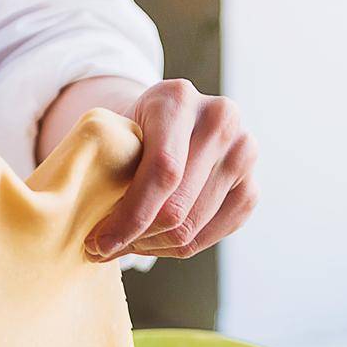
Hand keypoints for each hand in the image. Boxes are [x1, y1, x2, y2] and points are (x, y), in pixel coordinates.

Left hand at [84, 79, 257, 260]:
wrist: (172, 122)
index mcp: (179, 97)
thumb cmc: (133, 132)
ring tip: (126, 244)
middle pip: (178, 207)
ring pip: (193, 228)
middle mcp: (221, 119)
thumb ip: (104, 166)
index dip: (129, 217)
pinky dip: (177, 248)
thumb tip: (94, 236)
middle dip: (135, 237)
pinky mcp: (251, 187)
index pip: (162, 172)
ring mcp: (244, 154)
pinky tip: (153, 242)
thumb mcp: (113, 132)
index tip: (97, 243)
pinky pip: (212, 237)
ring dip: (152, 246)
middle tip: (103, 249)